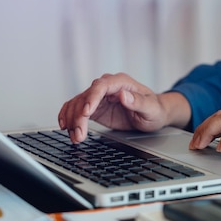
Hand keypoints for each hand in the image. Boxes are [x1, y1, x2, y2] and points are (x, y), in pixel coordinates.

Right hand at [58, 73, 189, 142]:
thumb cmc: (154, 109)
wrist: (154, 114)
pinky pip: (76, 109)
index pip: (101, 86)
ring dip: (72, 120)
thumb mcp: (151, 108)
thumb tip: (124, 95)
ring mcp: (99, 97)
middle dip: (79, 116)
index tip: (86, 112)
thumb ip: (138, 101)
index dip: (92, 98)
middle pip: (86, 97)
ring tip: (75, 137)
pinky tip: (65, 126)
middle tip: (79, 134)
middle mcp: (107, 87)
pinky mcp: (95, 107)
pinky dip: (68, 116)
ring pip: (77, 104)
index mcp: (121, 82)